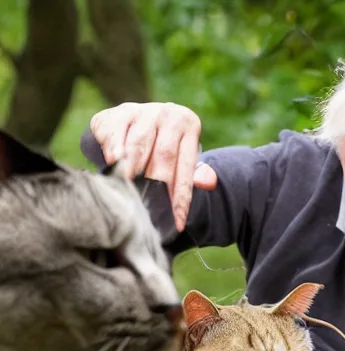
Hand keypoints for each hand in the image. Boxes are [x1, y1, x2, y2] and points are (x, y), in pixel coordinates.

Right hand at [90, 101, 217, 230]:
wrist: (139, 120)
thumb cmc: (165, 146)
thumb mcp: (184, 157)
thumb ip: (196, 172)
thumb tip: (207, 182)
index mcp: (189, 126)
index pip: (186, 167)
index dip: (181, 196)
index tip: (177, 221)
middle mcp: (169, 114)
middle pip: (164, 155)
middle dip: (156, 183)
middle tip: (151, 207)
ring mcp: (144, 111)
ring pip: (138, 145)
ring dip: (133, 168)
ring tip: (129, 189)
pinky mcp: (119, 112)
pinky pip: (115, 134)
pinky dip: (114, 150)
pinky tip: (112, 164)